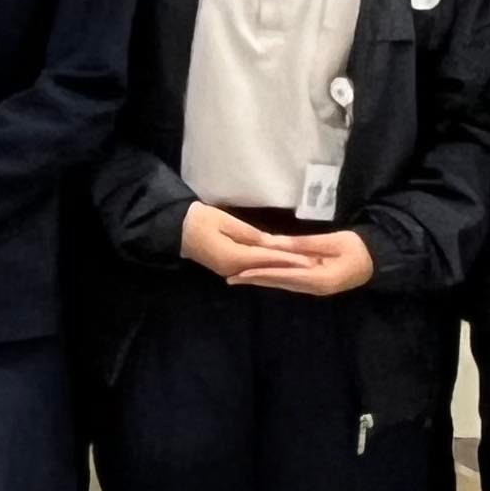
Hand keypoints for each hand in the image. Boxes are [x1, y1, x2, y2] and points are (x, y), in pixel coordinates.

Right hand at [179, 204, 308, 283]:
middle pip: (266, 268)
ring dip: (281, 267)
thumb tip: (272, 243)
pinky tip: (282, 265)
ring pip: (260, 270)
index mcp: (233, 257)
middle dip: (290, 266)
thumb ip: (250, 234)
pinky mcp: (227, 267)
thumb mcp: (226, 221)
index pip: (267, 259)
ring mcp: (229, 270)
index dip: (290, 259)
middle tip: (314, 265)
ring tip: (303, 266)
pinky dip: (268, 266)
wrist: (175, 228)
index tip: (310, 260)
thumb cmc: (199, 219)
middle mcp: (232, 269)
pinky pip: (252, 269)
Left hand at [233, 229, 376, 298]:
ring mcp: (314, 288)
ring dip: (261, 281)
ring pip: (282, 284)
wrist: (376, 261)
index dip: (263, 273)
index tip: (243, 272)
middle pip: (279, 283)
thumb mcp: (332, 242)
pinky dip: (273, 279)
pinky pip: (289, 282)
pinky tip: (260, 277)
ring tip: (239, 278)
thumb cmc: (357, 248)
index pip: (284, 275)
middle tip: (231, 278)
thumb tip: (276, 243)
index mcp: (319, 278)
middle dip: (255, 280)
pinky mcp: (314, 284)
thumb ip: (304, 244)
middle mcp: (313, 288)